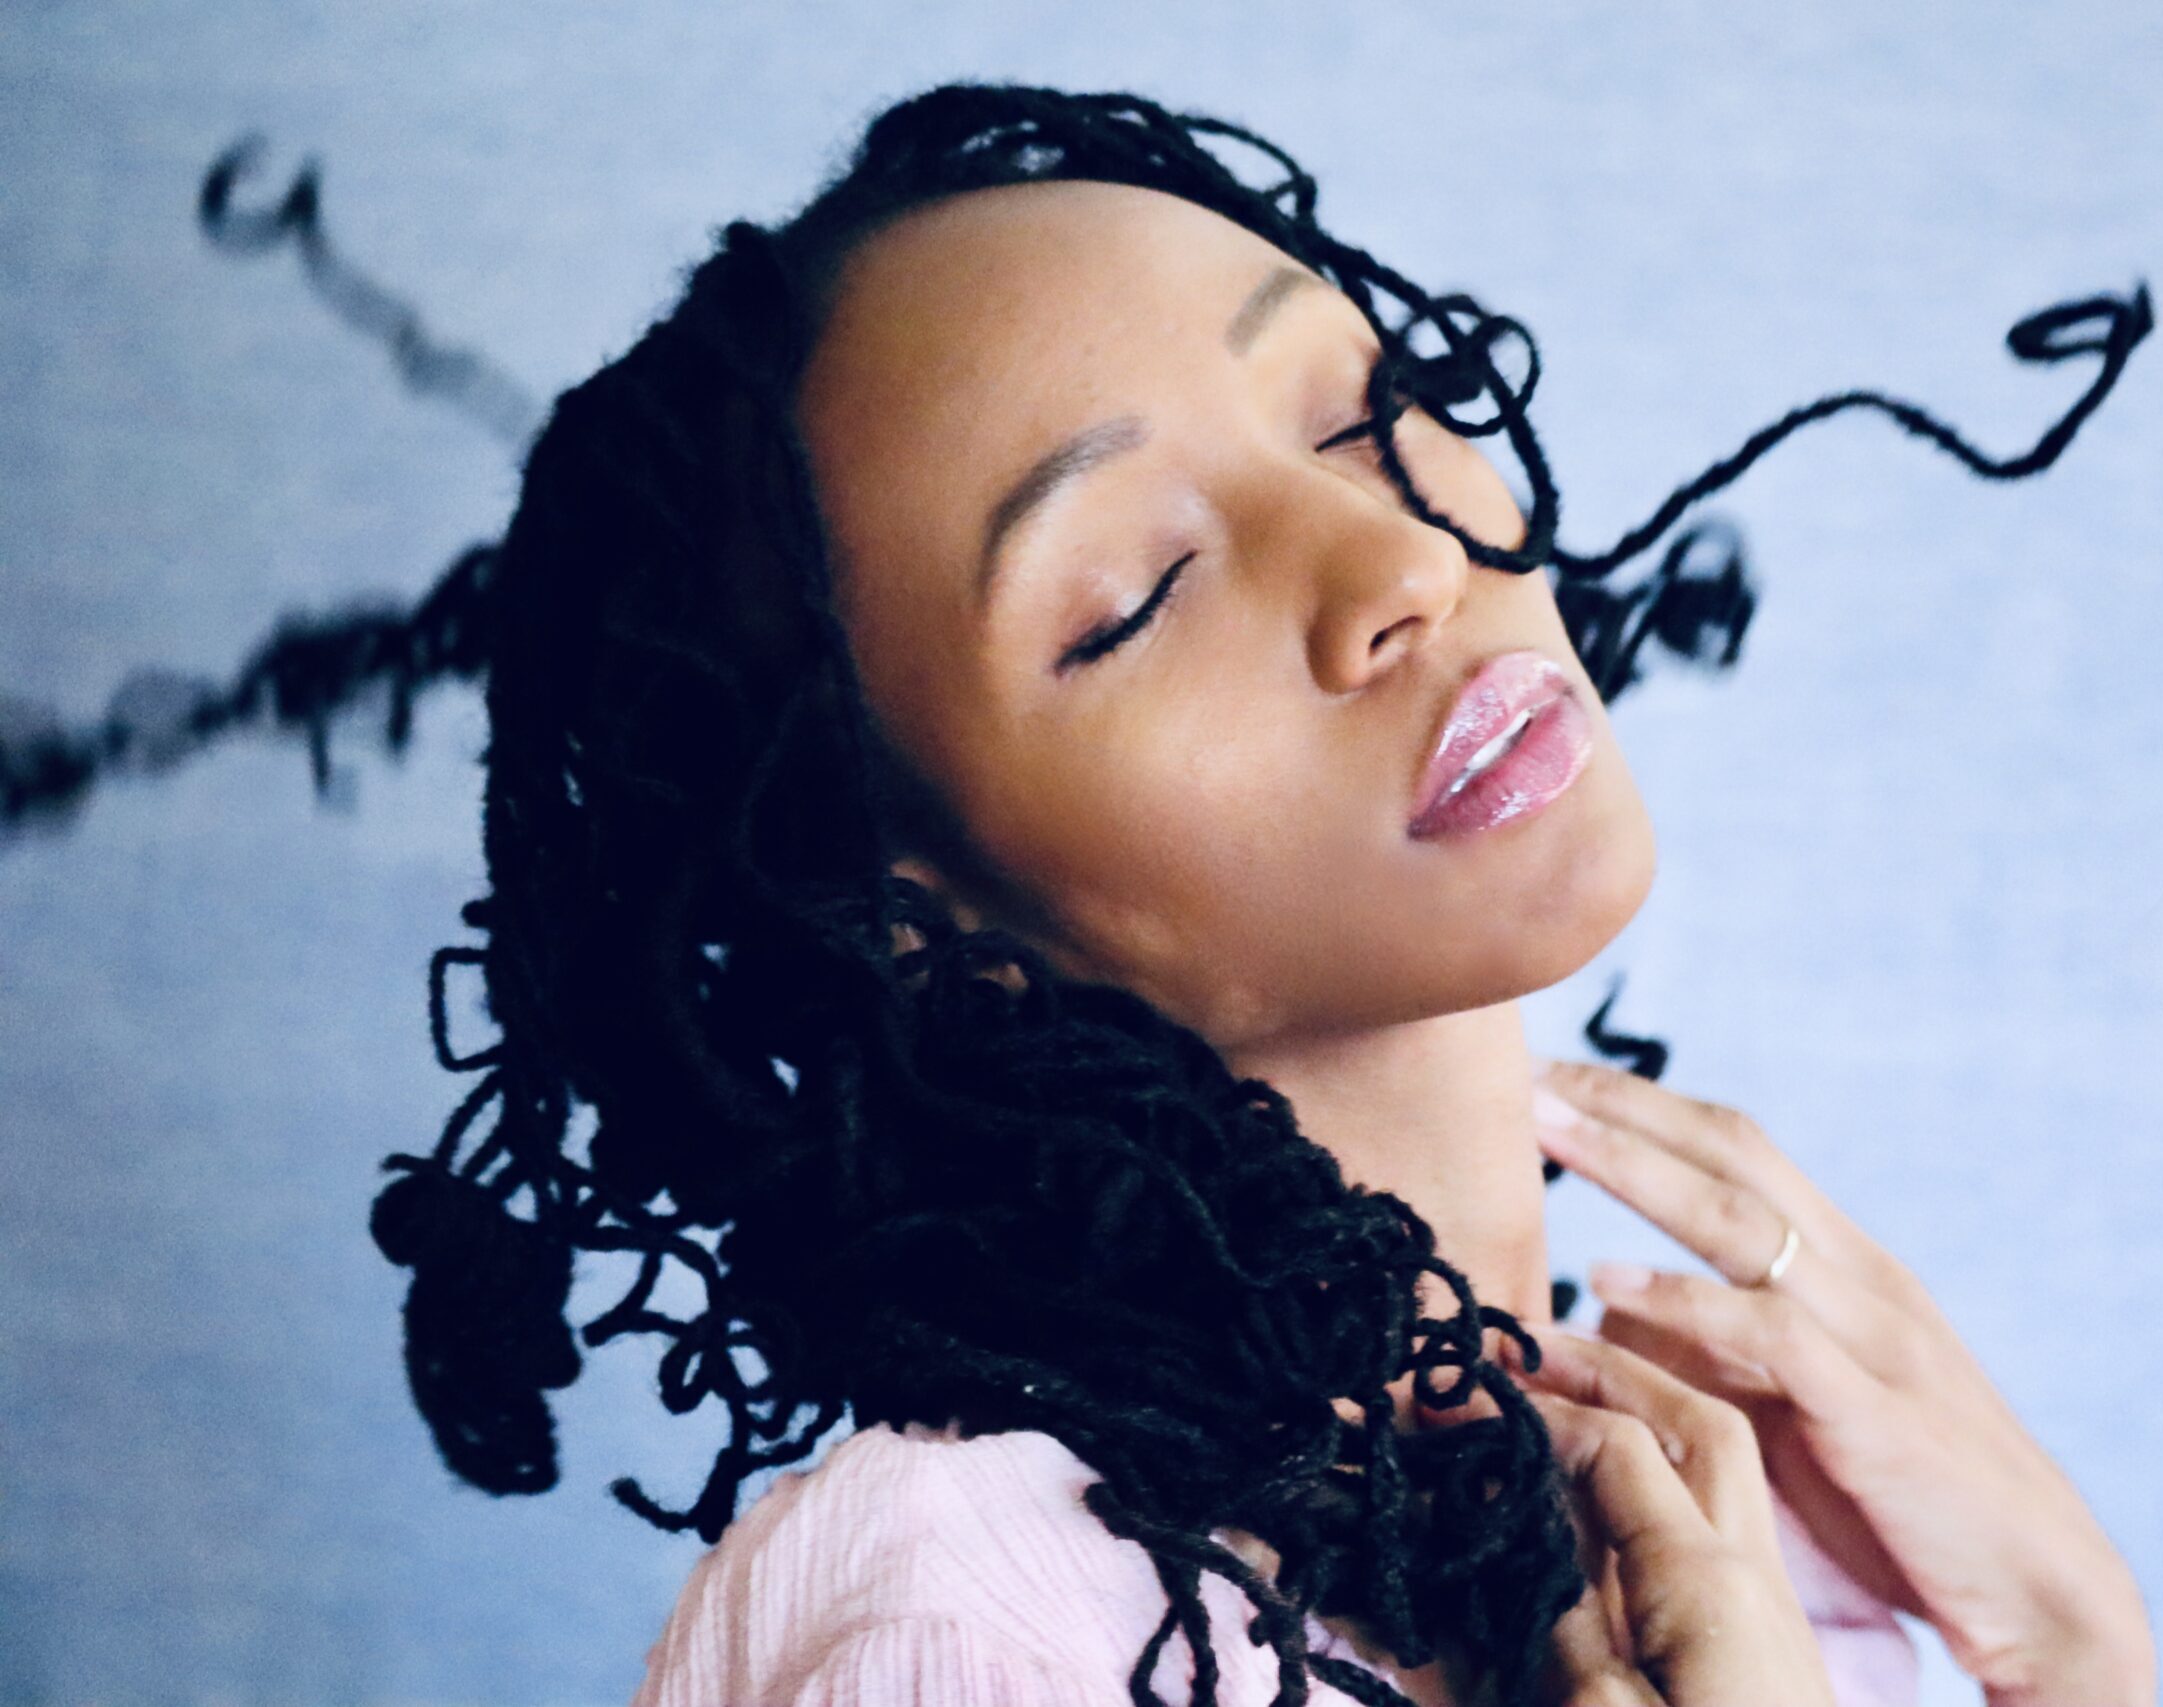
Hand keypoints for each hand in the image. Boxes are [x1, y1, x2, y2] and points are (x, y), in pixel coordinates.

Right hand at [1500, 1326, 1835, 1704]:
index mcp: (1708, 1587)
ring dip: (1646, 1407)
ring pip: (1723, 1463)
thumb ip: (1554, 1623)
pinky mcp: (1769, 1647)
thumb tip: (1502, 1534)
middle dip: (1611, 1367)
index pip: (1616, 1445)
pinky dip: (1664, 1472)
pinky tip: (1612, 1487)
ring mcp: (1772, 1609)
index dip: (1531, 1409)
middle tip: (1524, 1347)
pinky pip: (1723, 1520)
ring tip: (1566, 1388)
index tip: (1450, 1405)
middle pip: (1697, 1422)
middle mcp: (1752, 1576)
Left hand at [1531, 1056, 2156, 1706]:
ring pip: (1741, 1220)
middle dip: (1626, 1107)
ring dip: (1632, 1168)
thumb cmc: (1908, 1502)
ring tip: (1544, 1132)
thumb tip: (1602, 1306)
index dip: (1644, 1105)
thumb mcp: (1800, 1401)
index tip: (1554, 1075)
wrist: (2048, 1598)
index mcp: (1849, 1265)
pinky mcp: (1875, 1415)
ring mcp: (1875, 1339)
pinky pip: (1770, 1334)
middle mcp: (1864, 1279)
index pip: (1737, 1148)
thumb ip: (1714, 1344)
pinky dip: (1684, 1299)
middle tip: (1528, 1074)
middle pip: (1732, 1156)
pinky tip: (1603, 1281)